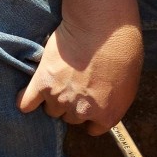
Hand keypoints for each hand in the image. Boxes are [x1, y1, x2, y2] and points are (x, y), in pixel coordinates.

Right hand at [17, 15, 142, 134]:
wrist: (102, 27)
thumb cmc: (122, 49)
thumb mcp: (130, 83)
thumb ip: (113, 100)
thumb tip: (103, 103)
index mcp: (107, 115)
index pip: (93, 128)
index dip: (90, 117)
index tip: (88, 107)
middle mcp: (82, 111)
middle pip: (70, 118)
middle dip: (73, 105)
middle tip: (75, 86)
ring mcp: (60, 98)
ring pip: (51, 110)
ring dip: (53, 99)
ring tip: (58, 82)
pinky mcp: (42, 83)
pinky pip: (26, 102)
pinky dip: (26, 101)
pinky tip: (28, 98)